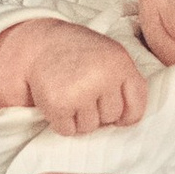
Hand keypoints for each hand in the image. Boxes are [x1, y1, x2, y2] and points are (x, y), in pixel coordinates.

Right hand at [0, 16, 146, 134]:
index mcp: (120, 62)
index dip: (126, 114)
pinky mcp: (58, 104)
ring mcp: (80, 91)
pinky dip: (60, 122)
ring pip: (89, 127)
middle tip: (81, 90)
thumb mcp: (108, 56)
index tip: (114, 111)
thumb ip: (123, 81)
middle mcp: (103, 76)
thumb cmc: (76, 53)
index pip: (136, 105)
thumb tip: (126, 121)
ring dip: (78, 117)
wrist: (38, 43)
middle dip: (97, 111)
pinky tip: (56, 101)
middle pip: (111, 117)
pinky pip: (67, 130)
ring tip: (69, 94)